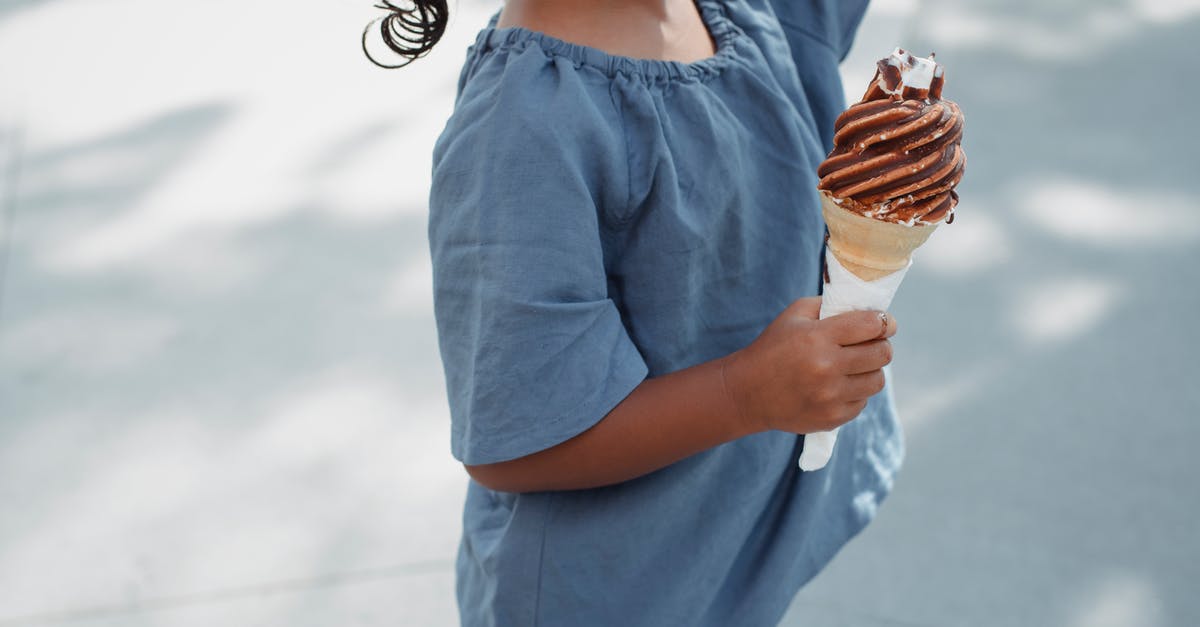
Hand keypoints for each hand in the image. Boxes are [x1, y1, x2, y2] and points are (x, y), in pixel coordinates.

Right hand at [722, 296, 896, 434]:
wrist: (747, 393)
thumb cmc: (772, 348)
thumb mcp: (793, 316)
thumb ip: (829, 305)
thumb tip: (866, 306)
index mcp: (818, 337)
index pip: (873, 325)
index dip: (886, 321)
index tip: (885, 323)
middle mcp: (827, 368)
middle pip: (882, 353)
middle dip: (881, 345)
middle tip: (872, 344)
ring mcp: (831, 396)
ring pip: (878, 381)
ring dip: (871, 371)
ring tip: (855, 366)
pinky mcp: (832, 418)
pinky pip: (862, 402)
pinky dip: (856, 392)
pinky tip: (839, 386)